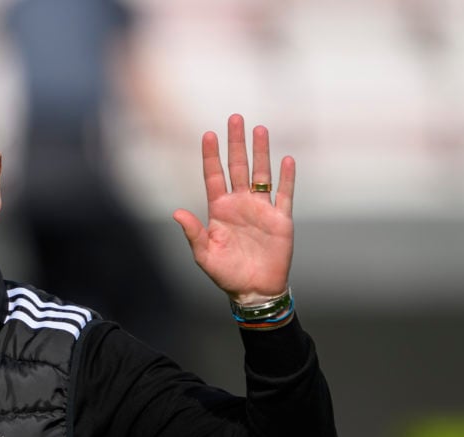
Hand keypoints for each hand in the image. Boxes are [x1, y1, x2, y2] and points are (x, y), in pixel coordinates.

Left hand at [173, 114, 294, 304]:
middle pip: (238, 167)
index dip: (211, 156)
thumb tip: (176, 212)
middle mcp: (240, 204)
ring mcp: (261, 209)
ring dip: (261, 152)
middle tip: (235, 118)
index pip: (214, 176)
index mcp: (219, 210)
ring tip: (260, 129)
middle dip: (236, 143)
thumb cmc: (226, 274)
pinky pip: (284, 194)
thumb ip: (193, 232)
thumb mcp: (204, 255)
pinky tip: (285, 160)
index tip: (208, 135)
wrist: (254, 290)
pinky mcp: (280, 219)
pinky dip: (286, 178)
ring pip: (261, 174)